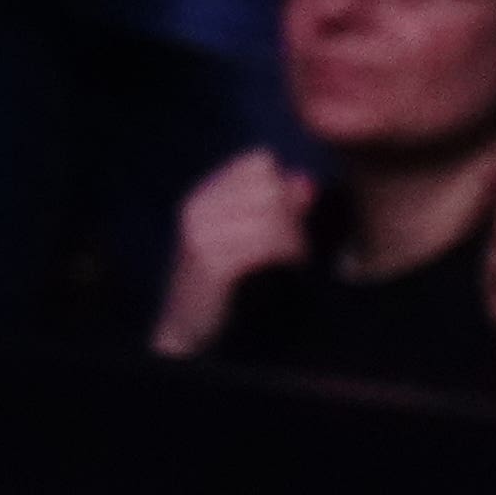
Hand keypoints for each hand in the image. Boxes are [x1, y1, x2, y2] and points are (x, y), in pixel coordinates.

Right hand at [151, 147, 317, 356]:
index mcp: (203, 196)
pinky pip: (267, 242)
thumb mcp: (248, 238)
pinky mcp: (211, 261)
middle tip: (296, 244)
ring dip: (294, 237)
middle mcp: (197, 207)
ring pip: (272, 214)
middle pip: (269, 185)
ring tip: (294, 258)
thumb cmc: (224, 285)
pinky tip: (289, 268)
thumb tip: (306, 181)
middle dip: (292, 213)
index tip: (289, 217)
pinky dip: (288, 254)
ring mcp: (200, 233)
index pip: (259, 162)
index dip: (282, 186)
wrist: (190, 332)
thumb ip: (279, 207)